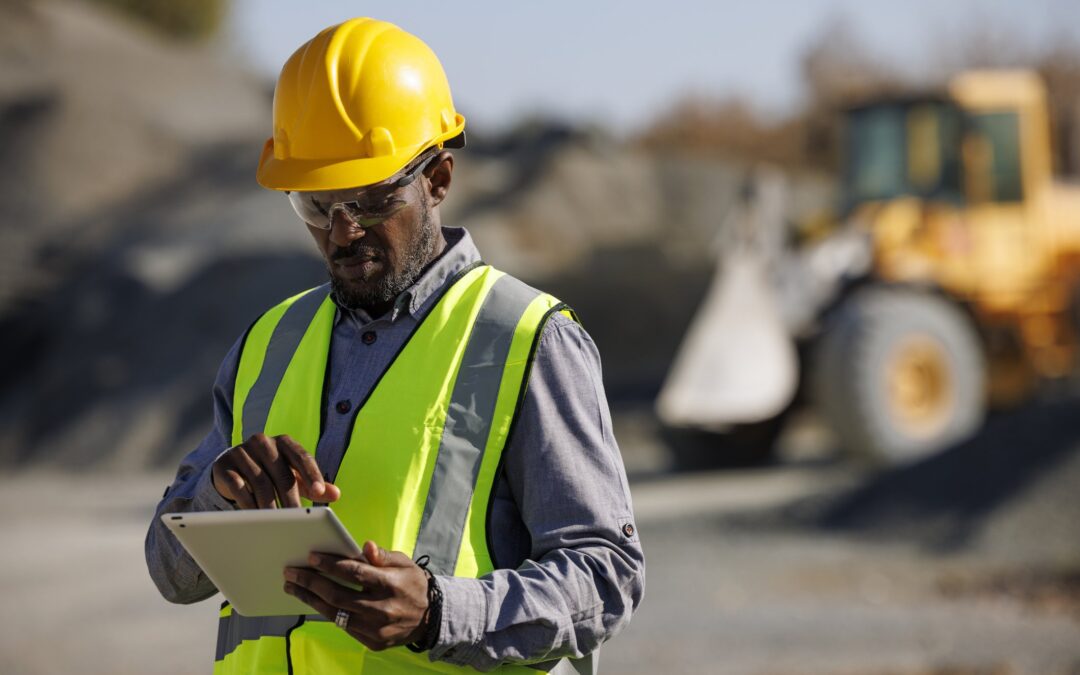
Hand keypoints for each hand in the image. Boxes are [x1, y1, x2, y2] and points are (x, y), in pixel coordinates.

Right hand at [211, 433, 340, 508]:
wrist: (231, 468)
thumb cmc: (270, 473)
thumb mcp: (293, 476)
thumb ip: (314, 485)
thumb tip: (336, 495)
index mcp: (284, 442)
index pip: (302, 457)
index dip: (312, 475)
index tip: (319, 494)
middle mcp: (263, 442)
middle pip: (282, 473)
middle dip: (291, 499)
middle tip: (298, 520)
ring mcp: (242, 452)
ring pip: (260, 481)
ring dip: (270, 505)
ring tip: (277, 523)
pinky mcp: (224, 465)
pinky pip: (238, 486)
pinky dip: (248, 503)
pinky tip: (255, 516)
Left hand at [283, 540, 430, 650]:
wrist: (430, 617)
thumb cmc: (412, 584)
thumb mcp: (404, 563)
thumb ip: (383, 556)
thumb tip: (365, 546)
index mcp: (391, 585)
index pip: (354, 573)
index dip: (330, 564)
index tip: (311, 556)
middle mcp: (382, 609)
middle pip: (337, 595)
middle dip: (310, 582)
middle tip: (291, 573)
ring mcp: (376, 629)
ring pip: (334, 614)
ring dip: (310, 600)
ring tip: (293, 588)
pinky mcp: (372, 642)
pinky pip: (342, 626)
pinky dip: (326, 612)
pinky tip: (313, 601)